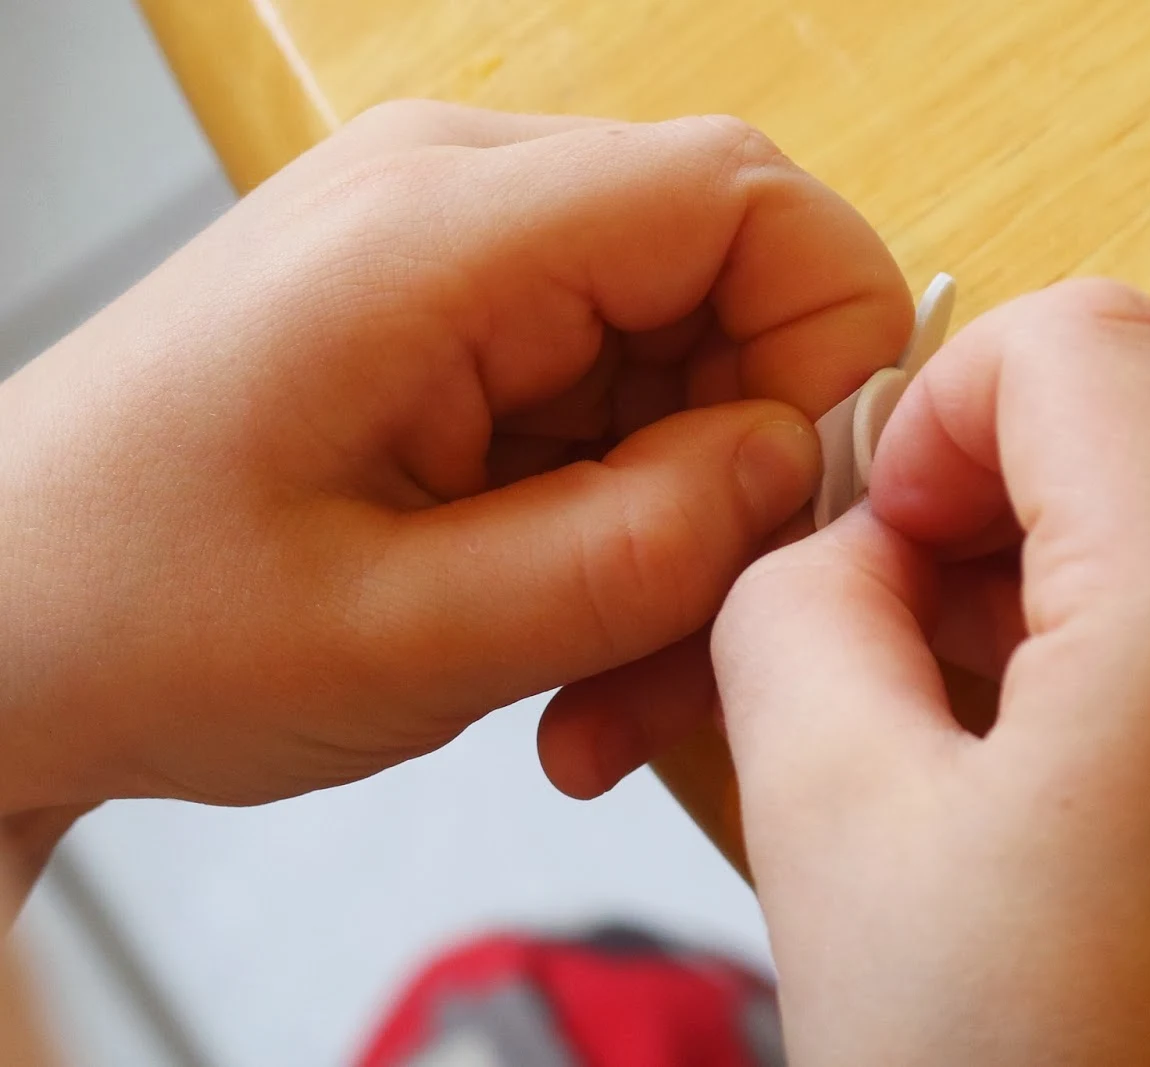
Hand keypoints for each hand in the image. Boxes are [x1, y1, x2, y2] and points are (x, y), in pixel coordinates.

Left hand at [0, 102, 909, 813]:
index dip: (829, 343)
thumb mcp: (405, 637)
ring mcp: (460, 257)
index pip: (746, 198)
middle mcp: (459, 202)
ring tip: (591, 679)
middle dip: (750, 475)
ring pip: (684, 361)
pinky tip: (554, 630)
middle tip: (684, 646)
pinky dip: (621, 522)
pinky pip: (615, 399)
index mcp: (439, 236)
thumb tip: (796, 463)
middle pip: (731, 284)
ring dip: (679, 526)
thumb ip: (634, 551)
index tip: (803, 508)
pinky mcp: (459, 319)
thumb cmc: (133, 621)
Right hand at [712, 280, 1149, 1064]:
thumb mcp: (826, 820)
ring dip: (1101, 539)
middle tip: (922, 606)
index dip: (950, 402)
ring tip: (993, 693)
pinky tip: (1086, 749)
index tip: (884, 529)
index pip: (1086, 341)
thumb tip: (843, 536)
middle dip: (1026, 469)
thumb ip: (796, 603)